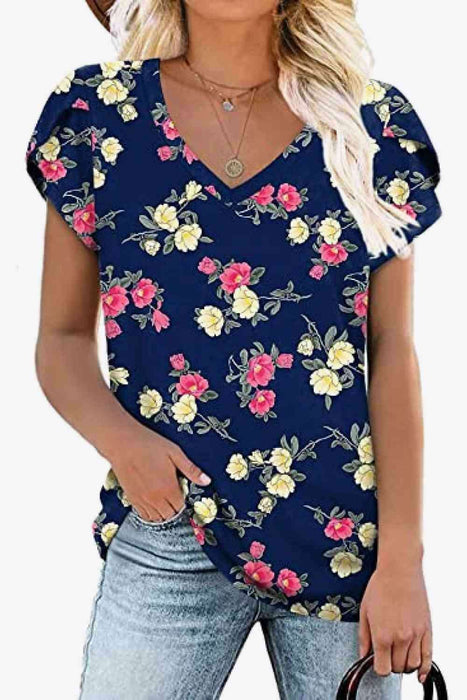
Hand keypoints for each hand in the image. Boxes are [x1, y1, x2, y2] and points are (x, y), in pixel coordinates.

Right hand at [108, 425, 210, 521]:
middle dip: (174, 509)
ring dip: (163, 513)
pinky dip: (150, 513)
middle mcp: (155, 498)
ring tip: (165, 501)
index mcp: (168, 487)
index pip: (180, 506)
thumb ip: (191, 469)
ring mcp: (142, 500)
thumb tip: (206, 481)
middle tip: (175, 496)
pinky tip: (152, 503)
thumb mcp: (175, 453)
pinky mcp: (131, 498)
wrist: (122, 443)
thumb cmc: (149, 444)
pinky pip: (143, 515)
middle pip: (169, 515)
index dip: (183, 501)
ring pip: (156, 518)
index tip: (182, 492)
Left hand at [359, 564, 431, 683]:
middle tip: (386, 653)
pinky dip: (424, 669)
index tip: (376, 660)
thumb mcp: (365, 611)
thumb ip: (364, 636)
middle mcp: (400, 638)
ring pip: (412, 666)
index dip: (378, 667)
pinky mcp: (426, 630)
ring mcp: (415, 635)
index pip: (382, 669)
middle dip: (390, 664)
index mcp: (382, 635)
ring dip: (405, 665)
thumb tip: (363, 655)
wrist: (400, 570)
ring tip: (399, 654)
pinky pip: (428, 657)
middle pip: (397, 668)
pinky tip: (419, 673)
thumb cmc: (380, 586)